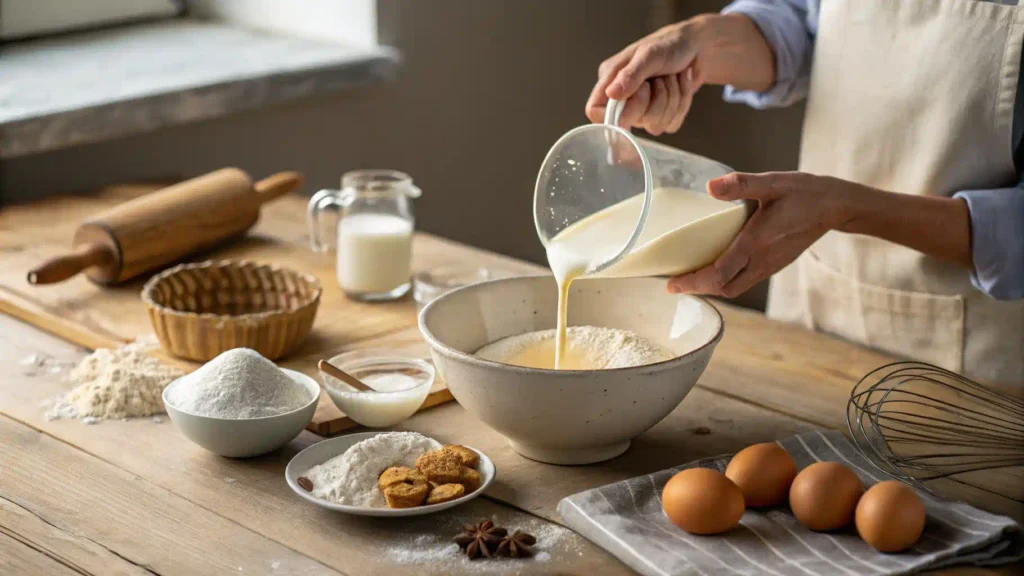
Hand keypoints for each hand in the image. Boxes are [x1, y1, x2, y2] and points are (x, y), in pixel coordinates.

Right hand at [585, 14, 774, 134]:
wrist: (696, 48)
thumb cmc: (668, 45)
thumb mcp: (649, 54)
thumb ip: (631, 74)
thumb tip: (611, 94)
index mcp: (610, 81)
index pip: (595, 111)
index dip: (612, 113)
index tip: (632, 99)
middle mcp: (624, 99)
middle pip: (631, 122)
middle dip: (654, 99)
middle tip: (659, 78)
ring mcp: (643, 111)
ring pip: (655, 126)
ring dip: (672, 98)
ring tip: (672, 77)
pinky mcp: (663, 116)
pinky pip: (672, 125)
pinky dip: (683, 103)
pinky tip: (680, 85)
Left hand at [667, 172, 853, 297]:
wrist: (836, 206)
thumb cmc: (804, 193)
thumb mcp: (772, 183)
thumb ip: (741, 184)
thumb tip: (710, 186)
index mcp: (756, 243)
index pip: (719, 274)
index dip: (694, 283)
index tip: (672, 284)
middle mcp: (762, 261)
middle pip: (724, 288)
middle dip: (698, 289)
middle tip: (674, 283)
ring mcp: (770, 266)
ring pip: (735, 287)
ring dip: (711, 286)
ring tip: (689, 277)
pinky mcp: (774, 264)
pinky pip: (744, 280)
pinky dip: (725, 280)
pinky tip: (715, 267)